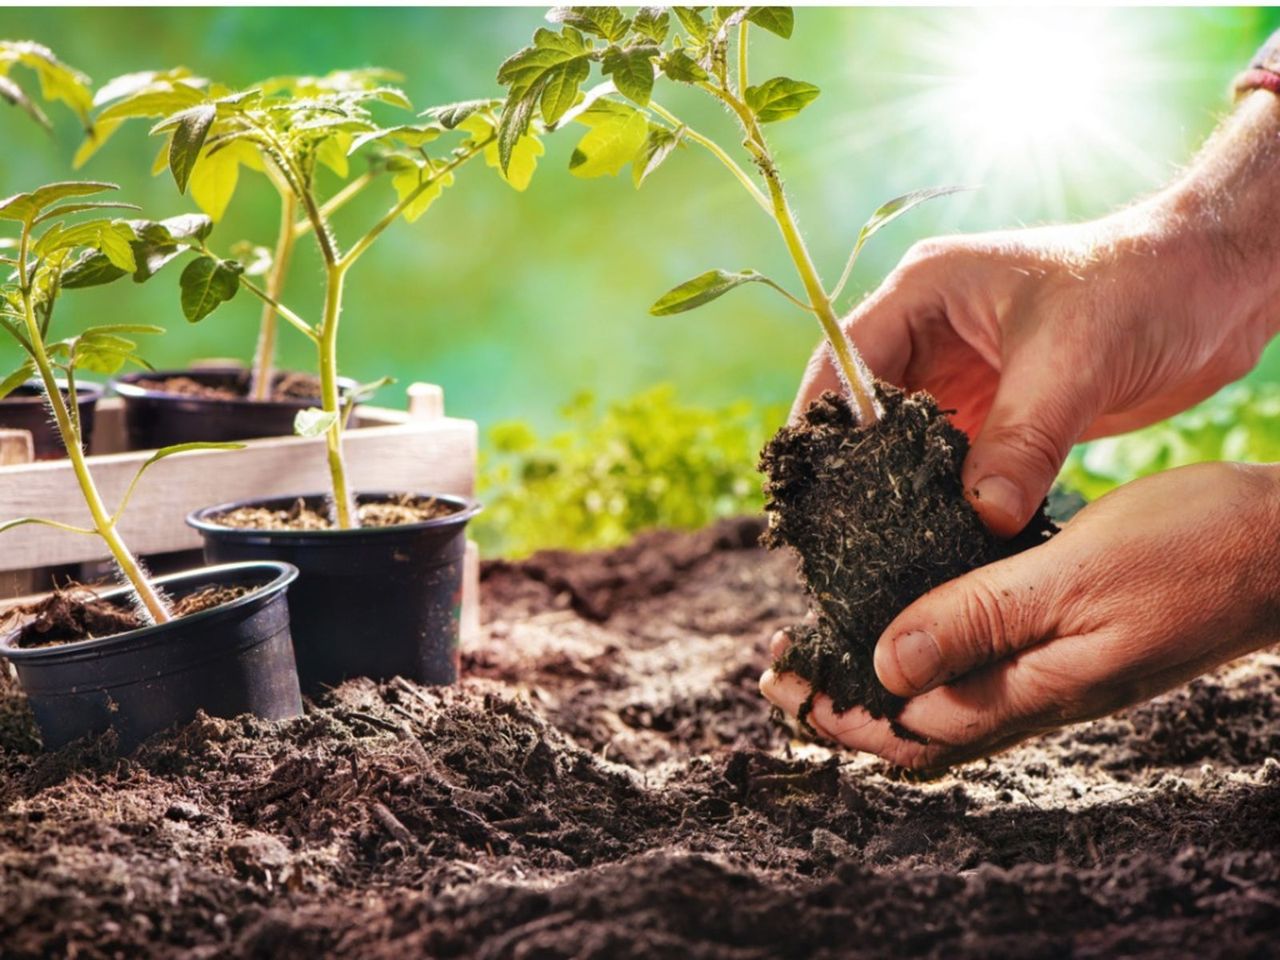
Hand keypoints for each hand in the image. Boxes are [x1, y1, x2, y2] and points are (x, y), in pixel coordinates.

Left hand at [760, 462, 1279, 773]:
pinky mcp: (1070, 641)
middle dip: (842, 702)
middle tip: (779, 670)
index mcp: (1032, 689)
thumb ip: (979, 620)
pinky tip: (910, 616)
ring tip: (824, 646)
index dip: (835, 710)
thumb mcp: (1073, 577)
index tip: (776, 681)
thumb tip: (886, 668)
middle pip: (916, 723)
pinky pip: (981, 662)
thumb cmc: (1192, 552)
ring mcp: (1055, 672)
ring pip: (946, 696)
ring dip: (879, 677)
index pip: (908, 728)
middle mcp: (1036, 694)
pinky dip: (929, 648)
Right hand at [797, 95, 1279, 537]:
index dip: (820, 423)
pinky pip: (954, 463)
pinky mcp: (998, 412)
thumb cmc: (1143, 287)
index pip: (844, 360)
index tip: (809, 487)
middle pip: (863, 409)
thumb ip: (1022, 440)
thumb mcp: (1073, 361)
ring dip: (898, 488)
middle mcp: (932, 333)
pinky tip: (939, 538)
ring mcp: (964, 375)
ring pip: (905, 443)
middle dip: (851, 467)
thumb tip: (981, 518)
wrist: (1218, 288)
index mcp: (926, 293)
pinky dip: (945, 498)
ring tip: (881, 545)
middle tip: (837, 531)